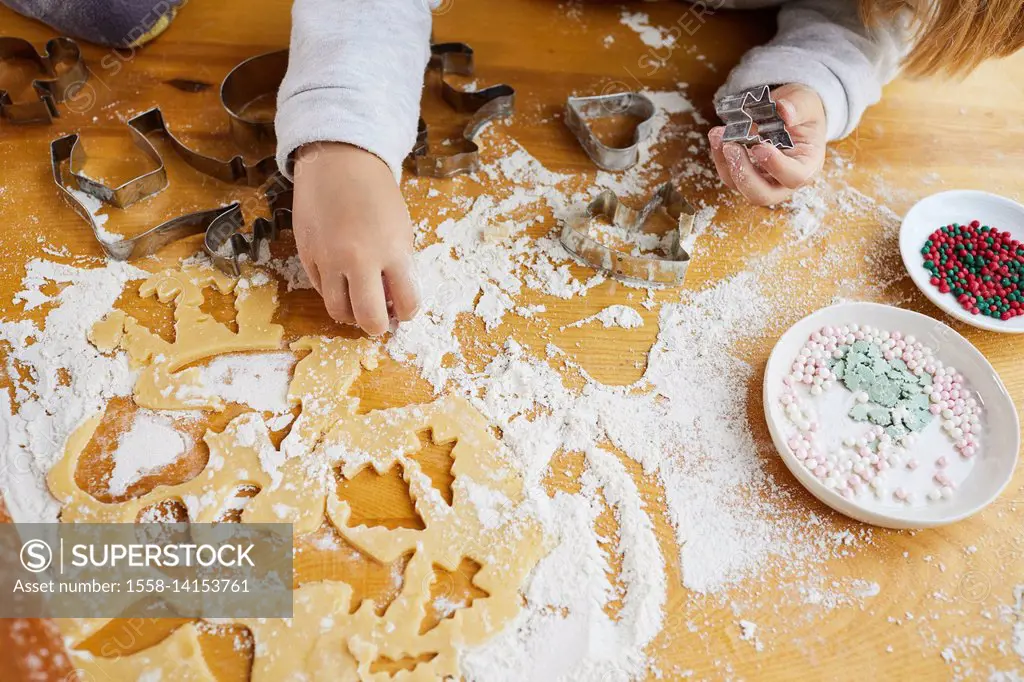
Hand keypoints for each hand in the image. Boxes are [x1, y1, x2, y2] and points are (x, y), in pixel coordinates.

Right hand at [292, 143, 419, 335]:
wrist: (338, 162)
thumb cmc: (376, 194)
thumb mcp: (401, 229)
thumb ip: (399, 266)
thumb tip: (394, 302)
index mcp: (392, 251)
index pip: (407, 303)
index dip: (407, 313)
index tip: (404, 309)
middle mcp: (359, 259)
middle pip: (369, 319)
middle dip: (377, 327)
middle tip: (380, 320)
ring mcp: (329, 259)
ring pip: (338, 311)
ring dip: (351, 315)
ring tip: (359, 303)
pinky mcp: (307, 256)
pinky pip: (320, 290)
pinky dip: (333, 293)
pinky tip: (342, 281)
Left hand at [708, 83, 826, 205]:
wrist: (789, 114)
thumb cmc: (801, 112)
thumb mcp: (806, 101)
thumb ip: (798, 106)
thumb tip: (784, 110)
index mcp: (807, 165)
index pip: (795, 177)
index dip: (776, 166)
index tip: (759, 147)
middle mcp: (784, 180)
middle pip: (762, 195)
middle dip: (743, 174)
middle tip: (731, 147)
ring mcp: (762, 180)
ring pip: (740, 187)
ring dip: (725, 164)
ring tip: (719, 135)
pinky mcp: (745, 174)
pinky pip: (729, 174)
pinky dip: (719, 157)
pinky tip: (717, 136)